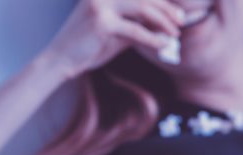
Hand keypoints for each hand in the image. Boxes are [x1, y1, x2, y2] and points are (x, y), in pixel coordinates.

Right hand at [40, 0, 184, 80]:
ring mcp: (101, 5)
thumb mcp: (116, 33)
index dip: (161, 1)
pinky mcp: (101, 22)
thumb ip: (136, 25)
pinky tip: (164, 45)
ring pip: (142, 8)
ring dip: (163, 21)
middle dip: (166, 8)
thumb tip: (162, 26)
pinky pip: (135, 30)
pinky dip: (153, 38)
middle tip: (181, 21)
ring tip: (176, 33)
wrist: (61, 60)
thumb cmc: (89, 47)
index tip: (178, 12)